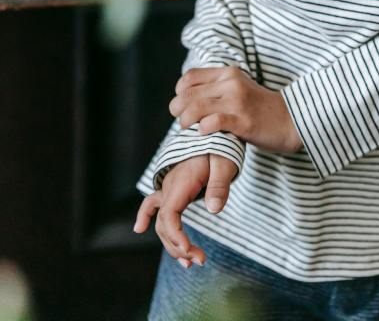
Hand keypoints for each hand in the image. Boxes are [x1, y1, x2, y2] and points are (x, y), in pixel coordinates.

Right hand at [133, 153, 237, 268]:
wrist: (213, 129)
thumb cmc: (220, 145)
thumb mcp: (225, 162)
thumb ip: (219, 185)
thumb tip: (214, 210)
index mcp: (182, 181)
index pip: (169, 214)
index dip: (176, 235)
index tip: (189, 250)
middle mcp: (170, 186)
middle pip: (165, 224)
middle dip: (179, 246)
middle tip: (200, 260)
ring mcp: (168, 186)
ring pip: (162, 220)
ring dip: (172, 242)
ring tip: (190, 262)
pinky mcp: (172, 187)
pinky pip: (153, 203)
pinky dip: (145, 215)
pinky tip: (138, 228)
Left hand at [169, 66, 303, 154]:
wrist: (290, 121)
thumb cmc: (259, 109)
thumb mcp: (237, 89)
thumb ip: (215, 88)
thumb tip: (184, 98)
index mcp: (228, 73)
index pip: (189, 77)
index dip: (179, 93)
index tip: (184, 106)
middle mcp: (231, 83)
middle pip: (187, 94)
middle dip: (178, 110)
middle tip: (184, 122)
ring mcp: (237, 101)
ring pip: (195, 108)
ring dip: (186, 122)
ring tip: (191, 130)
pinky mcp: (243, 121)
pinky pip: (213, 122)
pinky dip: (203, 129)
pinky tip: (205, 133)